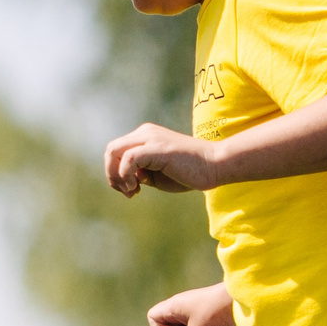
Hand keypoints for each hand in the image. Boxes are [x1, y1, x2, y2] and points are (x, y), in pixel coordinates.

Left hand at [104, 123, 223, 196]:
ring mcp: (150, 137)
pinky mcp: (156, 147)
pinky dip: (126, 174)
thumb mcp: (157, 176)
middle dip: (111, 175)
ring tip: (132, 190)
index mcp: (145, 137)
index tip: (131, 190)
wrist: (215, 166)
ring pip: (113, 151)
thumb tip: (125, 178)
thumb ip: (140, 174)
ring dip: (116, 175)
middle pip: (110, 150)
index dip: (115, 174)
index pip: (116, 151)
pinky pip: (128, 158)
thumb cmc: (190, 173)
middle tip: (128, 192)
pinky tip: (137, 186)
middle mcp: (145, 133)